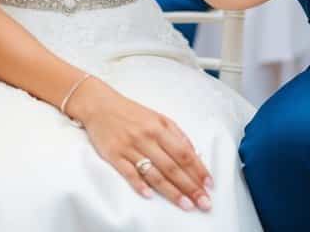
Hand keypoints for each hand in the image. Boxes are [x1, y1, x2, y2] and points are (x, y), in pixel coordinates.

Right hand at [70, 77, 213, 212]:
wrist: (100, 106)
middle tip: (203, 202)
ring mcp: (130, 148)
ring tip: (185, 204)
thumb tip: (194, 153)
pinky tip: (150, 195)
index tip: (209, 184)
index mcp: (160, 128)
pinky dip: (139, 184)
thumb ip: (177, 134)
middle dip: (190, 186)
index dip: (198, 170)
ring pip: (154, 173)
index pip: (184, 153)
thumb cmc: (132, 113)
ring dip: (171, 191)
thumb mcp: (158, 117)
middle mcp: (147, 138)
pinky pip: (128, 172)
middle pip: (172, 167)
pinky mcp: (114, 155)